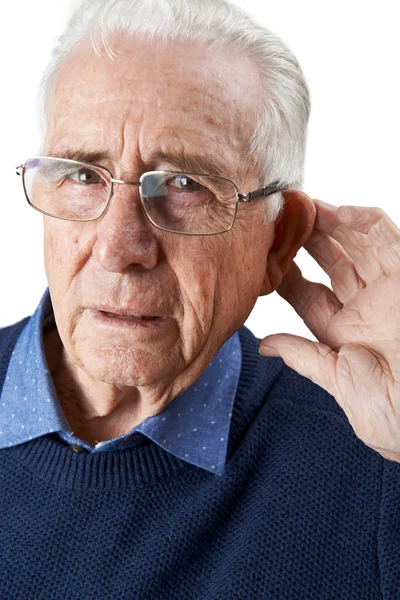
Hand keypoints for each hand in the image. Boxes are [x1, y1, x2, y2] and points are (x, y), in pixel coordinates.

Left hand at [259, 199, 399, 461]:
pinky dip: (363, 220)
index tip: (262, 255)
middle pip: (330, 263)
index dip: (284, 274)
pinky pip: (387, 238)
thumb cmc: (392, 412)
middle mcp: (365, 308)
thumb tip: (265, 347)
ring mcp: (388, 290)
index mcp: (344, 335)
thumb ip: (303, 357)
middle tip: (281, 220)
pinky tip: (336, 211)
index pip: (307, 296)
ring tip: (302, 206)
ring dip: (329, 223)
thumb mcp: (339, 382)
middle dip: (305, 240)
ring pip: (355, 245)